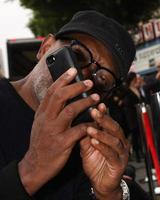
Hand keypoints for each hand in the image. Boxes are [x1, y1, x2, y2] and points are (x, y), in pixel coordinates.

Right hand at [18, 68, 99, 194]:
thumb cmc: (41, 141)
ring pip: (71, 111)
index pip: (52, 91)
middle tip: (89, 82)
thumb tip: (62, 95)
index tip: (73, 70)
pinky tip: (95, 121)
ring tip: (96, 97)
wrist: (36, 164)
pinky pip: (78, 130)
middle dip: (76, 87)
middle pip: (61, 96)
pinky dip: (88, 124)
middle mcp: (47, 119)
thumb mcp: (41, 123)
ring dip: (85, 102)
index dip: (63, 79)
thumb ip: (50, 110)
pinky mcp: (62, 143)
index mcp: (42, 113)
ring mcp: (54, 131)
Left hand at [80, 103, 129, 199]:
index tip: (96, 105)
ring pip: (114, 140)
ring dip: (101, 133)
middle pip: (114, 127)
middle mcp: (119, 142)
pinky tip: (94, 142)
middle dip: (104, 119)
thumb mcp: (87, 146)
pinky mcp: (119, 165)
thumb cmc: (95, 163)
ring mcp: (121, 153)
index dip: (103, 113)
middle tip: (94, 112)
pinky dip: (103, 147)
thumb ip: (85, 135)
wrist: (100, 183)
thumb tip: (79, 122)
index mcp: (112, 136)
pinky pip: (112, 154)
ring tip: (90, 129)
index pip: (108, 122)